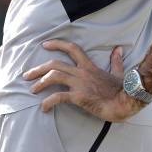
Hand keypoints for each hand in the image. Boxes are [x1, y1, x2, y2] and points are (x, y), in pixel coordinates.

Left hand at [23, 39, 145, 121]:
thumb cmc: (121, 89)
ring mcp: (79, 83)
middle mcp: (82, 72)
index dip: (57, 44)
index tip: (45, 44)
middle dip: (39, 68)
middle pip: (55, 64)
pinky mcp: (79, 97)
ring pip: (54, 76)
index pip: (71, 48)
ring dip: (40, 82)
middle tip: (27, 75)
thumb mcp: (118, 72)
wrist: (124, 102)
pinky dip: (48, 101)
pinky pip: (59, 96)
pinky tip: (43, 107)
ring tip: (32, 90)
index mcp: (89, 66)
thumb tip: (118, 49)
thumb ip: (116, 60)